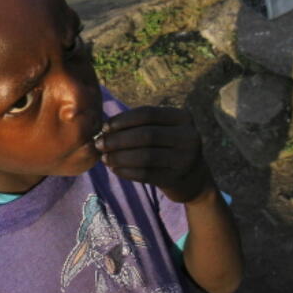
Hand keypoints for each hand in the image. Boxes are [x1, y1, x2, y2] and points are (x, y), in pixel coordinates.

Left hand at [95, 106, 213, 202]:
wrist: (192, 177)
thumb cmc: (167, 147)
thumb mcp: (163, 130)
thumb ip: (140, 125)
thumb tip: (104, 127)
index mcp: (183, 118)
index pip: (148, 114)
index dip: (123, 119)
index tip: (104, 127)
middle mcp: (188, 137)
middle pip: (145, 135)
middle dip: (118, 140)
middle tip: (99, 144)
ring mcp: (184, 159)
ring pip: (144, 156)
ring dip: (119, 157)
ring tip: (105, 158)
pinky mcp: (176, 178)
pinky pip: (145, 174)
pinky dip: (126, 171)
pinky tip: (115, 169)